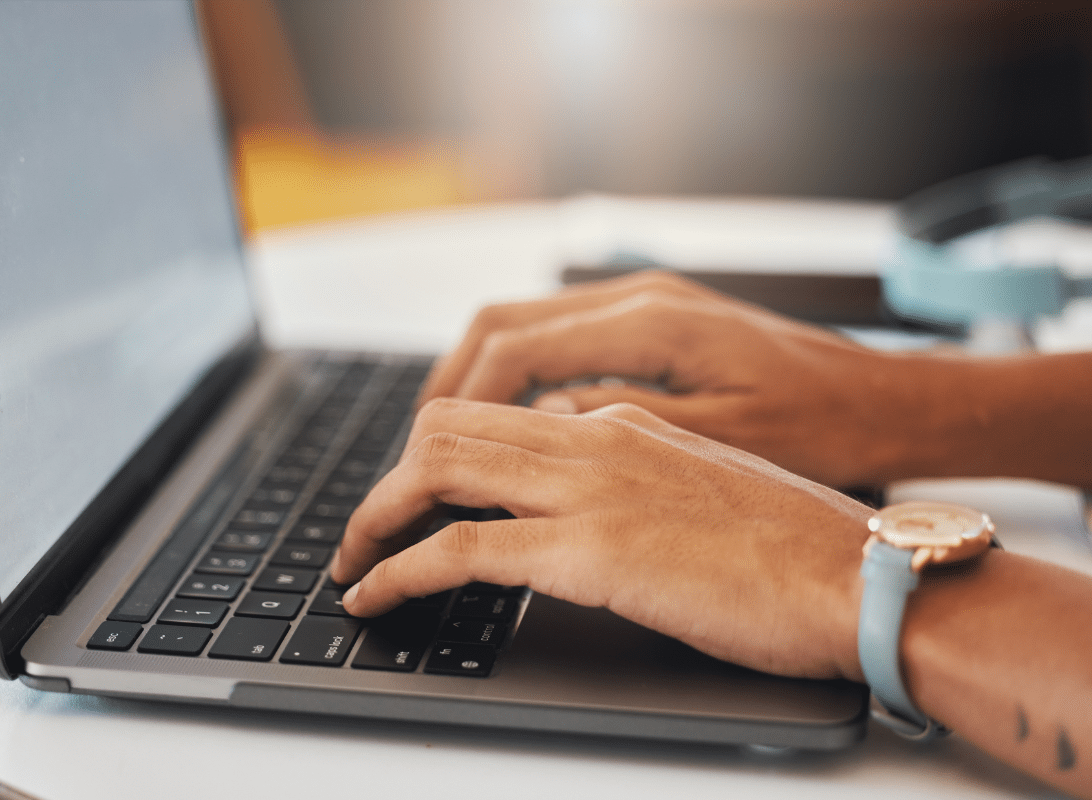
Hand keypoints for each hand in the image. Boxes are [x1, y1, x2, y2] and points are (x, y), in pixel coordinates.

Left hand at [332, 398, 872, 680]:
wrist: (858, 575)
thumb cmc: (798, 547)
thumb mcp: (705, 490)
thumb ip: (640, 481)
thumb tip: (592, 510)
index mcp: (623, 420)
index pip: (500, 413)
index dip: (440, 450)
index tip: (417, 493)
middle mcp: (595, 437)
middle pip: (450, 426)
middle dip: (390, 475)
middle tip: (364, 524)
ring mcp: (587, 489)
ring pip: (437, 472)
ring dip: (375, 516)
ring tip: (348, 560)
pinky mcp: (586, 550)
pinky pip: (458, 549)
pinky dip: (398, 570)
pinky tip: (374, 597)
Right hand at [418, 270, 940, 486]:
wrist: (892, 406)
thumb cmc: (826, 430)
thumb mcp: (722, 443)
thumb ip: (620, 429)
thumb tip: (535, 430)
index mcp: (651, 325)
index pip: (514, 350)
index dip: (456, 406)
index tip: (419, 462)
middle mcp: (640, 301)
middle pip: (503, 326)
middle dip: (448, 387)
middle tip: (412, 454)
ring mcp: (648, 307)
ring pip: (526, 328)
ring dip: (478, 381)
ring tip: (445, 444)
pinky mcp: (658, 328)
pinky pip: (562, 342)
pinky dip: (520, 379)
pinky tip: (515, 426)